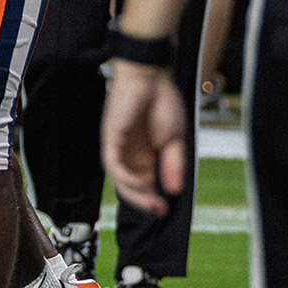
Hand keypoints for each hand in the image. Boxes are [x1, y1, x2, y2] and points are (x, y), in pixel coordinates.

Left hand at [101, 59, 188, 216]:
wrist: (151, 76)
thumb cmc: (162, 101)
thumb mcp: (175, 139)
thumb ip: (174, 164)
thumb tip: (176, 190)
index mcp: (146, 155)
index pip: (147, 185)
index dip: (156, 199)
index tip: (168, 210)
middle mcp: (131, 154)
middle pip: (132, 187)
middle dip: (146, 202)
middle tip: (160, 211)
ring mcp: (119, 147)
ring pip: (121, 180)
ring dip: (136, 195)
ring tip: (152, 203)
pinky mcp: (111, 138)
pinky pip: (113, 165)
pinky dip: (125, 177)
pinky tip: (139, 184)